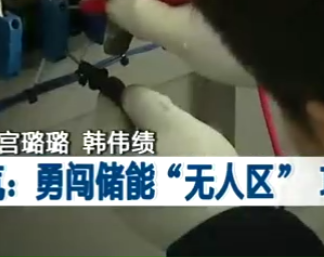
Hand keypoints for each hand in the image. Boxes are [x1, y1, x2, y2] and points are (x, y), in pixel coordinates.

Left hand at [94, 86, 234, 248]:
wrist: (218, 230)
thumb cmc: (191, 168)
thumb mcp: (171, 122)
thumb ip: (144, 100)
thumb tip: (128, 94)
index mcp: (105, 153)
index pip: (107, 106)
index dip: (132, 96)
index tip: (160, 102)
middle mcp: (106, 179)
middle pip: (123, 133)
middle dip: (150, 124)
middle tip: (181, 128)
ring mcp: (126, 201)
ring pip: (140, 156)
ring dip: (162, 147)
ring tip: (191, 151)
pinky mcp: (147, 216)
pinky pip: (153, 179)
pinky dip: (168, 170)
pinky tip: (191, 173)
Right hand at [95, 0, 254, 87]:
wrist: (319, 39)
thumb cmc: (245, 39)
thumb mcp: (185, 38)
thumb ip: (144, 18)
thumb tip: (112, 4)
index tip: (113, 5)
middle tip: (126, 33)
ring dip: (163, 0)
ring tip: (161, 38)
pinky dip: (189, 2)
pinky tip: (194, 32)